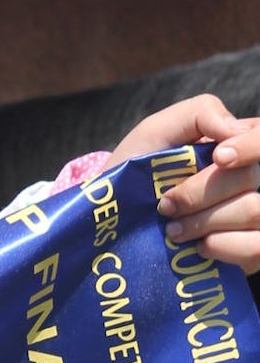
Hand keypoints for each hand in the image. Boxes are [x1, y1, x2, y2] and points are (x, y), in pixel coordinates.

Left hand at [107, 94, 259, 272]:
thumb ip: (198, 114)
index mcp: (239, 144)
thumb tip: (235, 130)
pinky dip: (223, 247)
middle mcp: (253, 179)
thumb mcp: (156, 132)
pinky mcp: (252, 248)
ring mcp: (255, 215)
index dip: (251, 146)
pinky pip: (257, 247)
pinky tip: (198, 247)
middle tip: (166, 204)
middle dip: (199, 193)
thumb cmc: (137, 170)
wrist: (116, 219)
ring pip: (254, 212)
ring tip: (173, 228)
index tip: (218, 157)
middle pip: (251, 177)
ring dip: (203, 222)